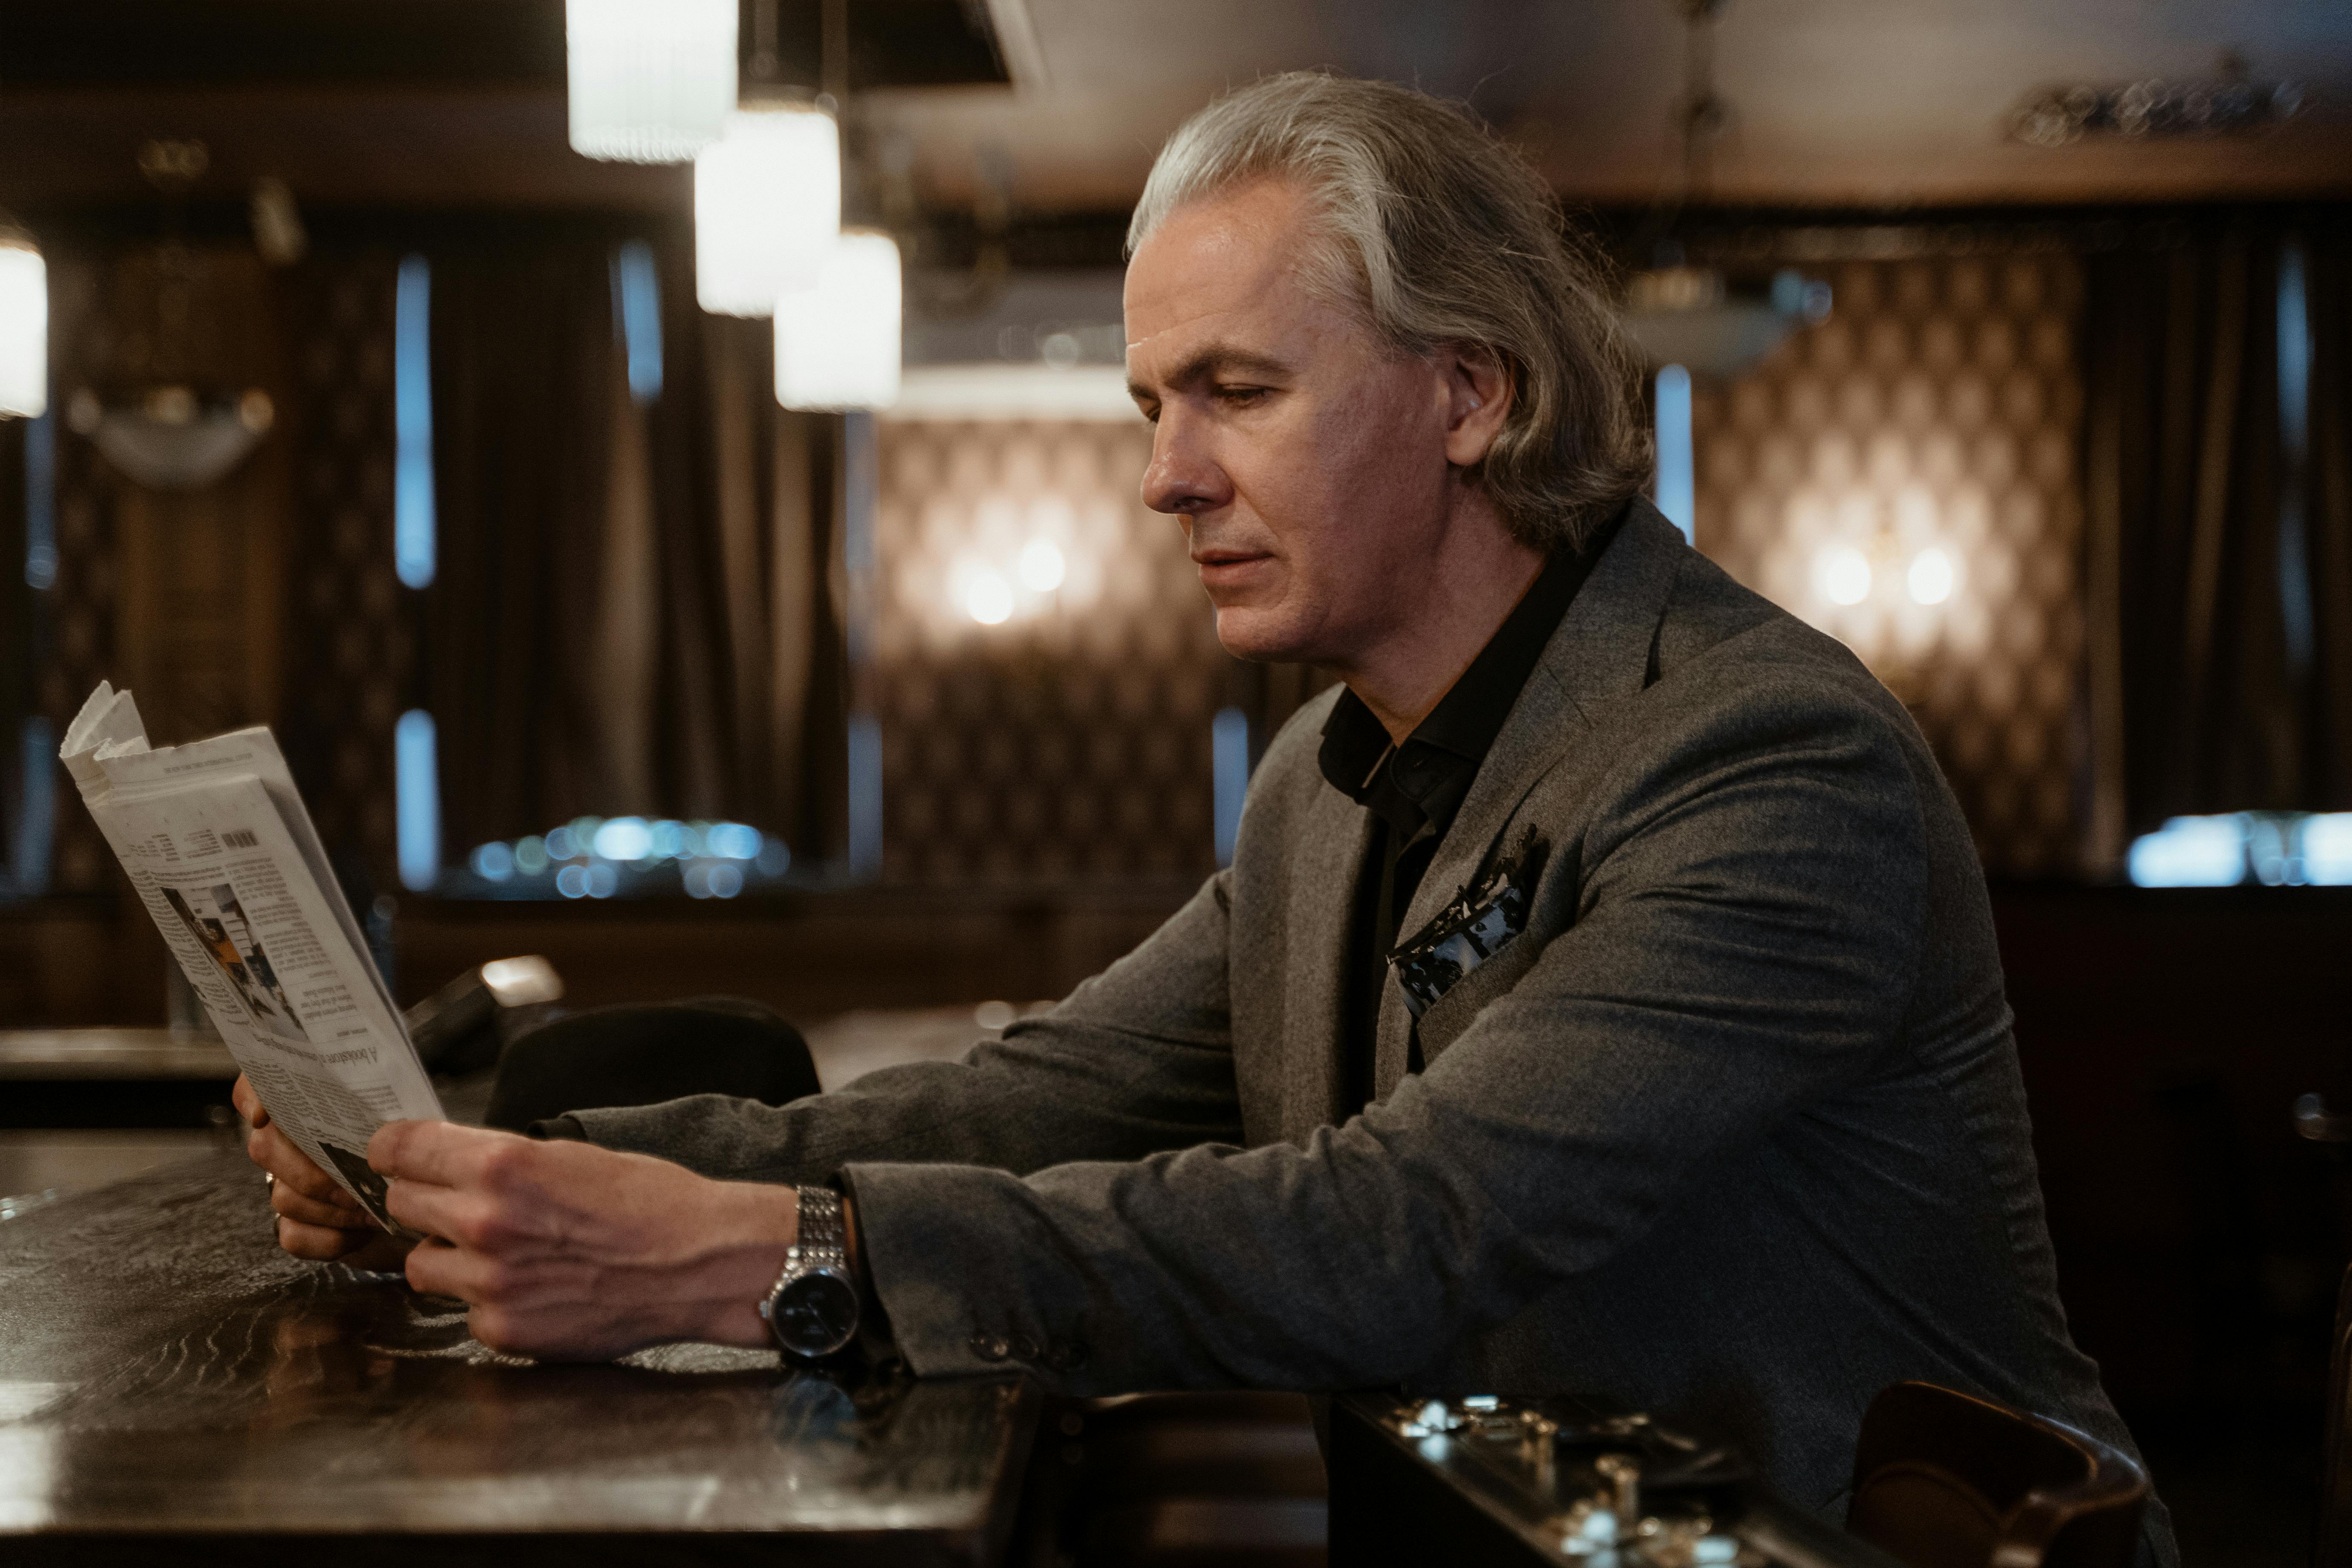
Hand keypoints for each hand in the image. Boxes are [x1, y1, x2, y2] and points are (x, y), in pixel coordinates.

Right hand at [233, 1073, 408, 1268]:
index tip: (263, 1115)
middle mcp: (288, 1144)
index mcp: (312, 1105)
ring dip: (331, 1207)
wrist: (430, 1200)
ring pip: (283, 1196)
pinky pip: (293, 1236)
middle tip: (356, 1182)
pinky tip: (362, 1232)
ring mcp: (288, 1187)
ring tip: (372, 1208)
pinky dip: (330, 1238)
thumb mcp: (411, 1117)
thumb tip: (385, 1124)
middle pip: (265, 1149)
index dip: (253, 1096)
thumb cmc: (415, 1150)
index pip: (261, 1085)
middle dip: (311, 1170)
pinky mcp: (298, 1227)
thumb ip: (388, 1108)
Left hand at [366, 1120, 799, 1360]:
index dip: (393, 1150)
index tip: (395, 1156)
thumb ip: (500, 1163)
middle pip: (400, 1205)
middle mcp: (484, 1222)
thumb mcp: (570, 1156)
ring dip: (449, 1257)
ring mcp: (490, 1282)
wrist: (700, 1262)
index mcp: (502, 1165)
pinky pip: (464, 1311)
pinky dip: (488, 1301)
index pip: (398, 1149)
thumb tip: (445, 1165)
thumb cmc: (649, 1202)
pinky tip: (533, 1289)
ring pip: (420, 1264)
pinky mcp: (503, 1330)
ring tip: (503, 1254)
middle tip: (461, 1206)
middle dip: (426, 1202)